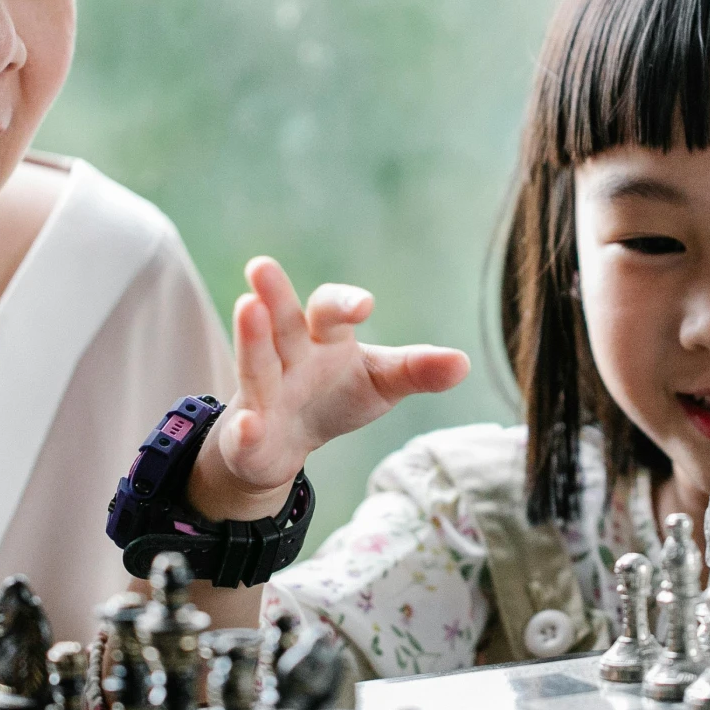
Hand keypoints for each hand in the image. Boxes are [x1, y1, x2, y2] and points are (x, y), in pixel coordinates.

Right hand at [186, 257, 469, 519]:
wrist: (285, 442)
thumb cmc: (336, 396)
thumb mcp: (381, 382)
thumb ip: (417, 370)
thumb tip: (464, 362)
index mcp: (324, 338)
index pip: (331, 311)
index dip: (345, 304)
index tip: (364, 305)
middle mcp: (289, 356)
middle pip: (283, 322)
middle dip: (275, 295)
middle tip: (262, 266)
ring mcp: (264, 394)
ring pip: (256, 365)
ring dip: (251, 339)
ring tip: (246, 306)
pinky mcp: (248, 435)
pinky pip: (244, 432)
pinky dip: (244, 429)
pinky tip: (247, 425)